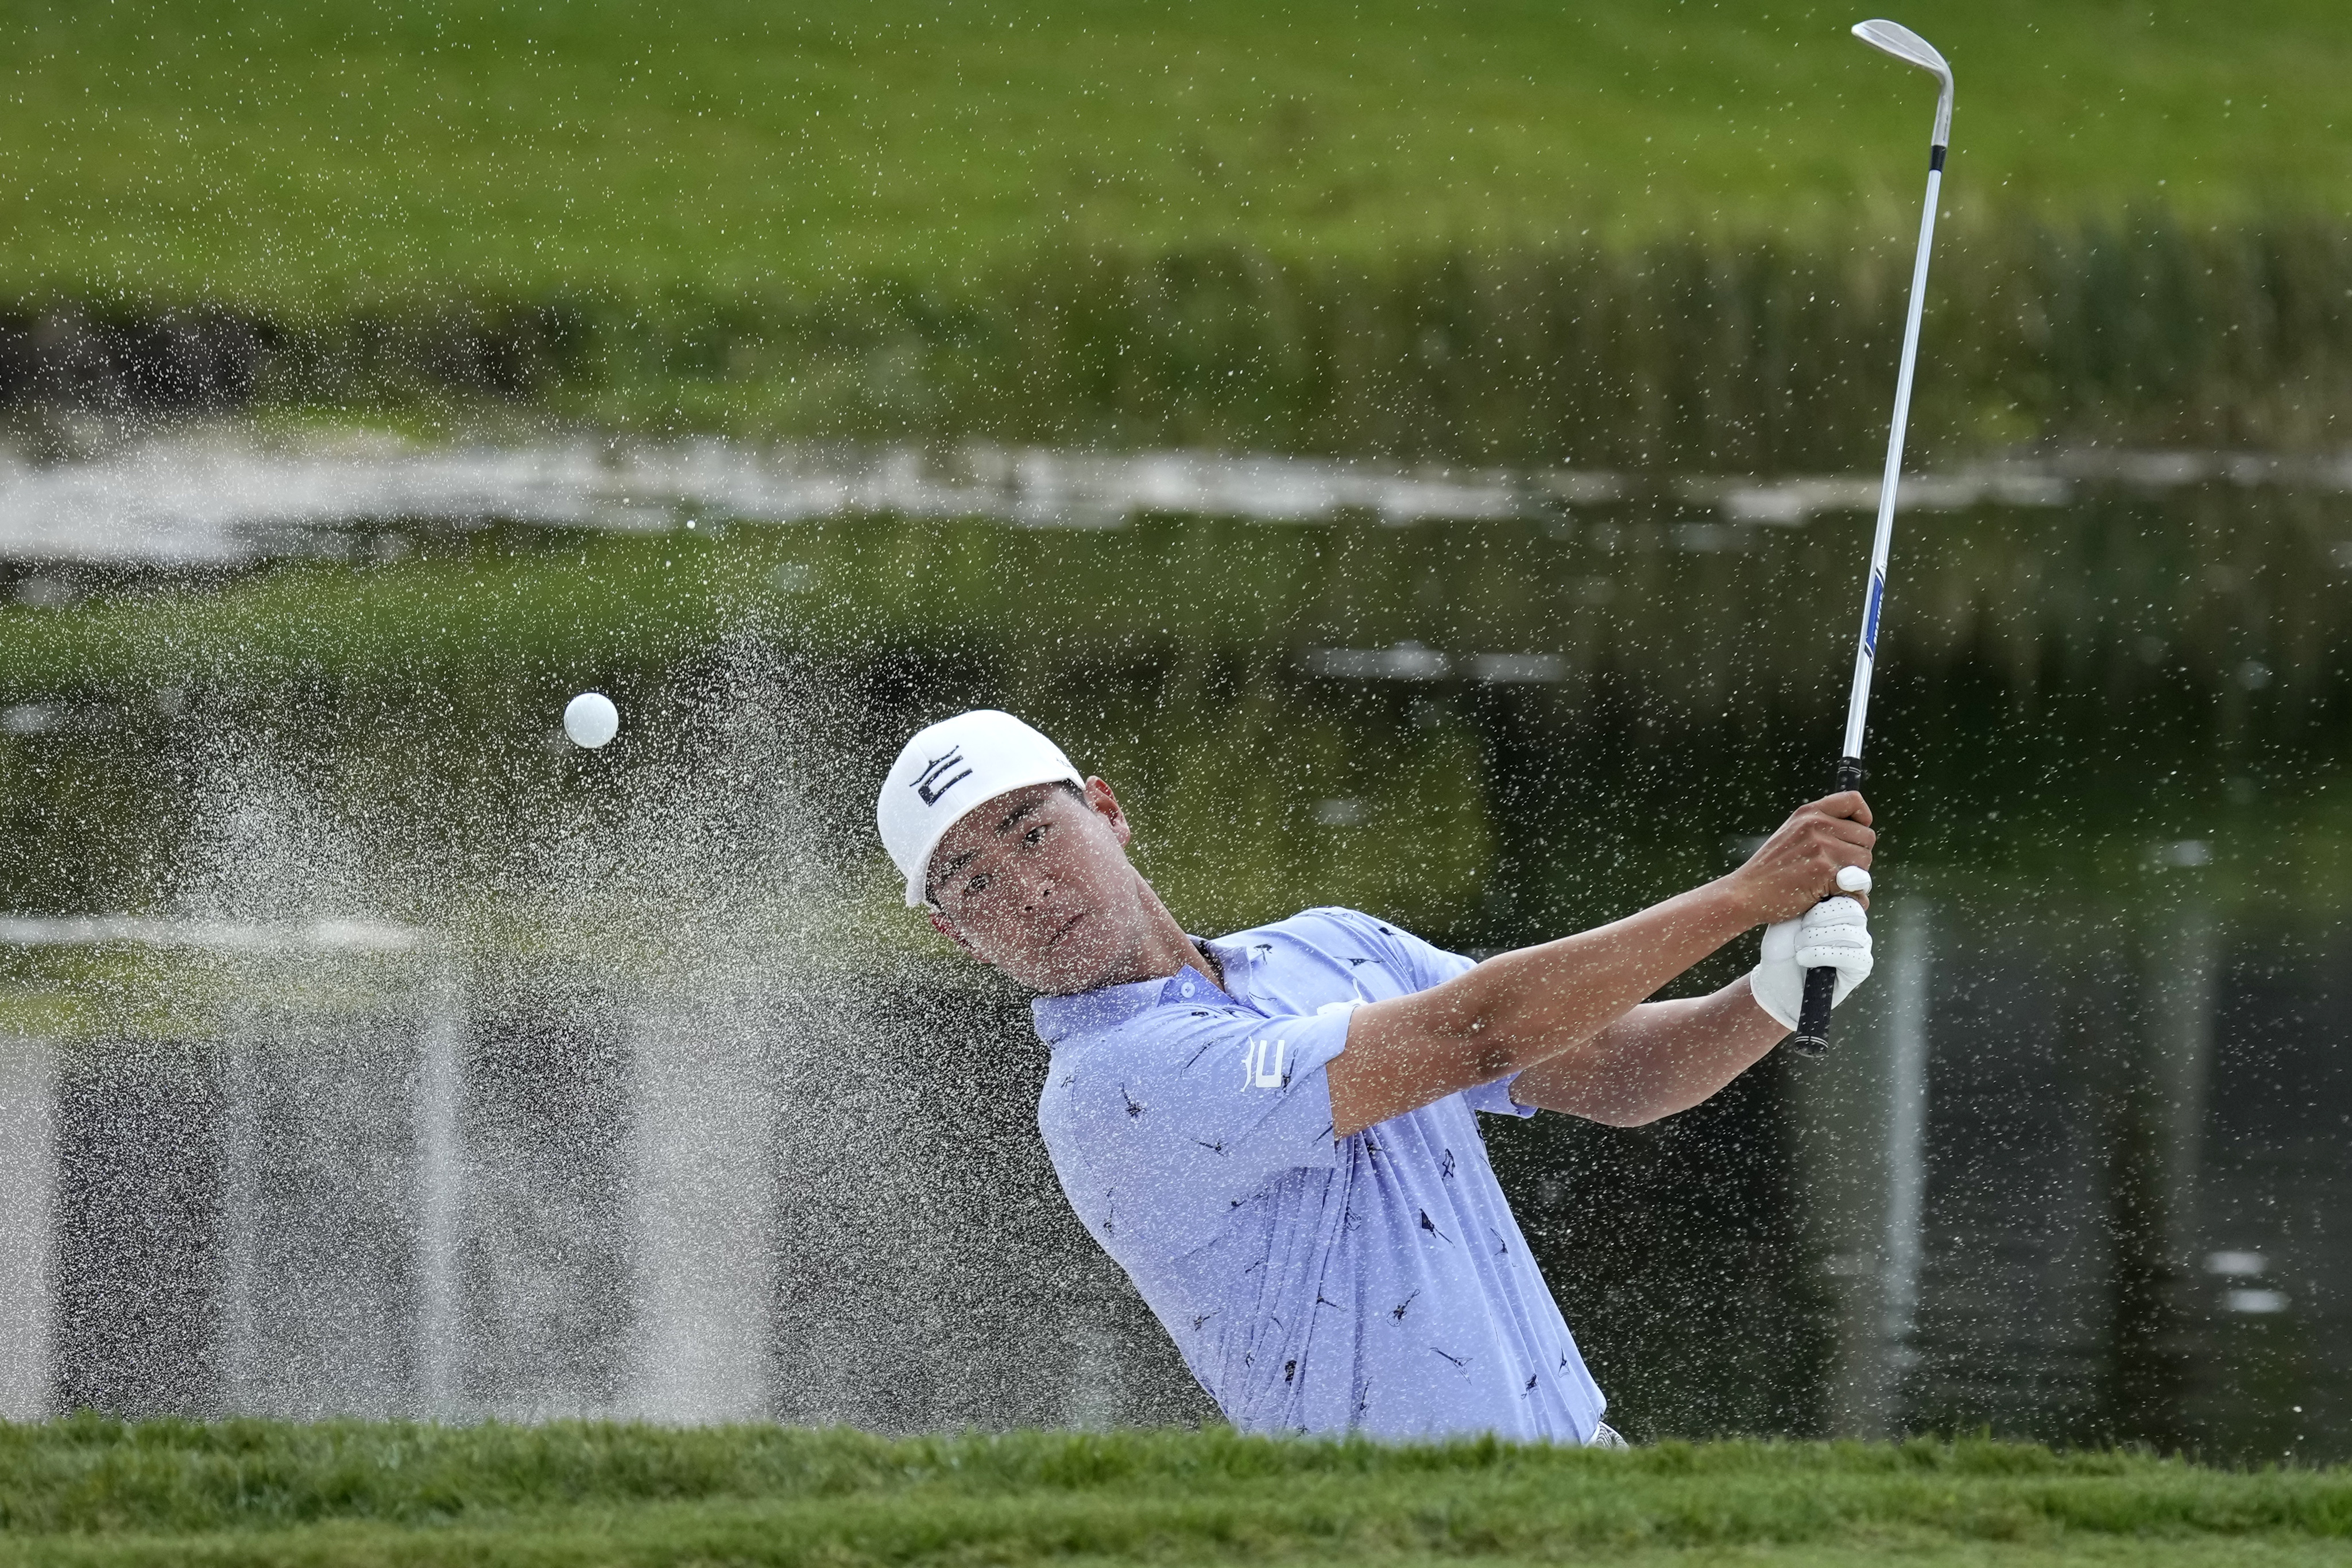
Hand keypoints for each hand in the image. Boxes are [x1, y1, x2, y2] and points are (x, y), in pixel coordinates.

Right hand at [1725, 792, 1874, 924]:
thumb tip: (1857, 837)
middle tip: (1837, 868)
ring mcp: (1821, 847)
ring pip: (1864, 861)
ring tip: (1830, 882)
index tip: (1855, 834)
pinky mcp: (1825, 871)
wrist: (1747, 892)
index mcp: (1809, 813)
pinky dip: (1849, 895)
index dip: (1863, 818)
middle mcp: (1816, 825)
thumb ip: (1820, 829)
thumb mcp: (1791, 834)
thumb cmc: (1770, 869)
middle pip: (1866, 837)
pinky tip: (1829, 895)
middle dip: (1858, 855)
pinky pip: (1856, 884)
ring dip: (1855, 876)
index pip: (1853, 800)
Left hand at [1749, 897, 1872, 1029]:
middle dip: (1819, 918)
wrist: (1776, 979)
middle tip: (1800, 930)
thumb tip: (1837, 880)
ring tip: (1799, 946)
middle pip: (1852, 910)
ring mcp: (1861, 944)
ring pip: (1850, 933)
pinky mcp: (1862, 966)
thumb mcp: (1790, 915)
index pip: (1850, 889)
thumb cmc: (1782, 945)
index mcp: (1840, 905)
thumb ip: (1811, 897)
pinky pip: (1853, 956)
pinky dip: (1823, 955)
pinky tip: (1805, 959)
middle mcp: (1855, 923)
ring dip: (1816, 939)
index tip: (1824, 895)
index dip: (1838, 891)